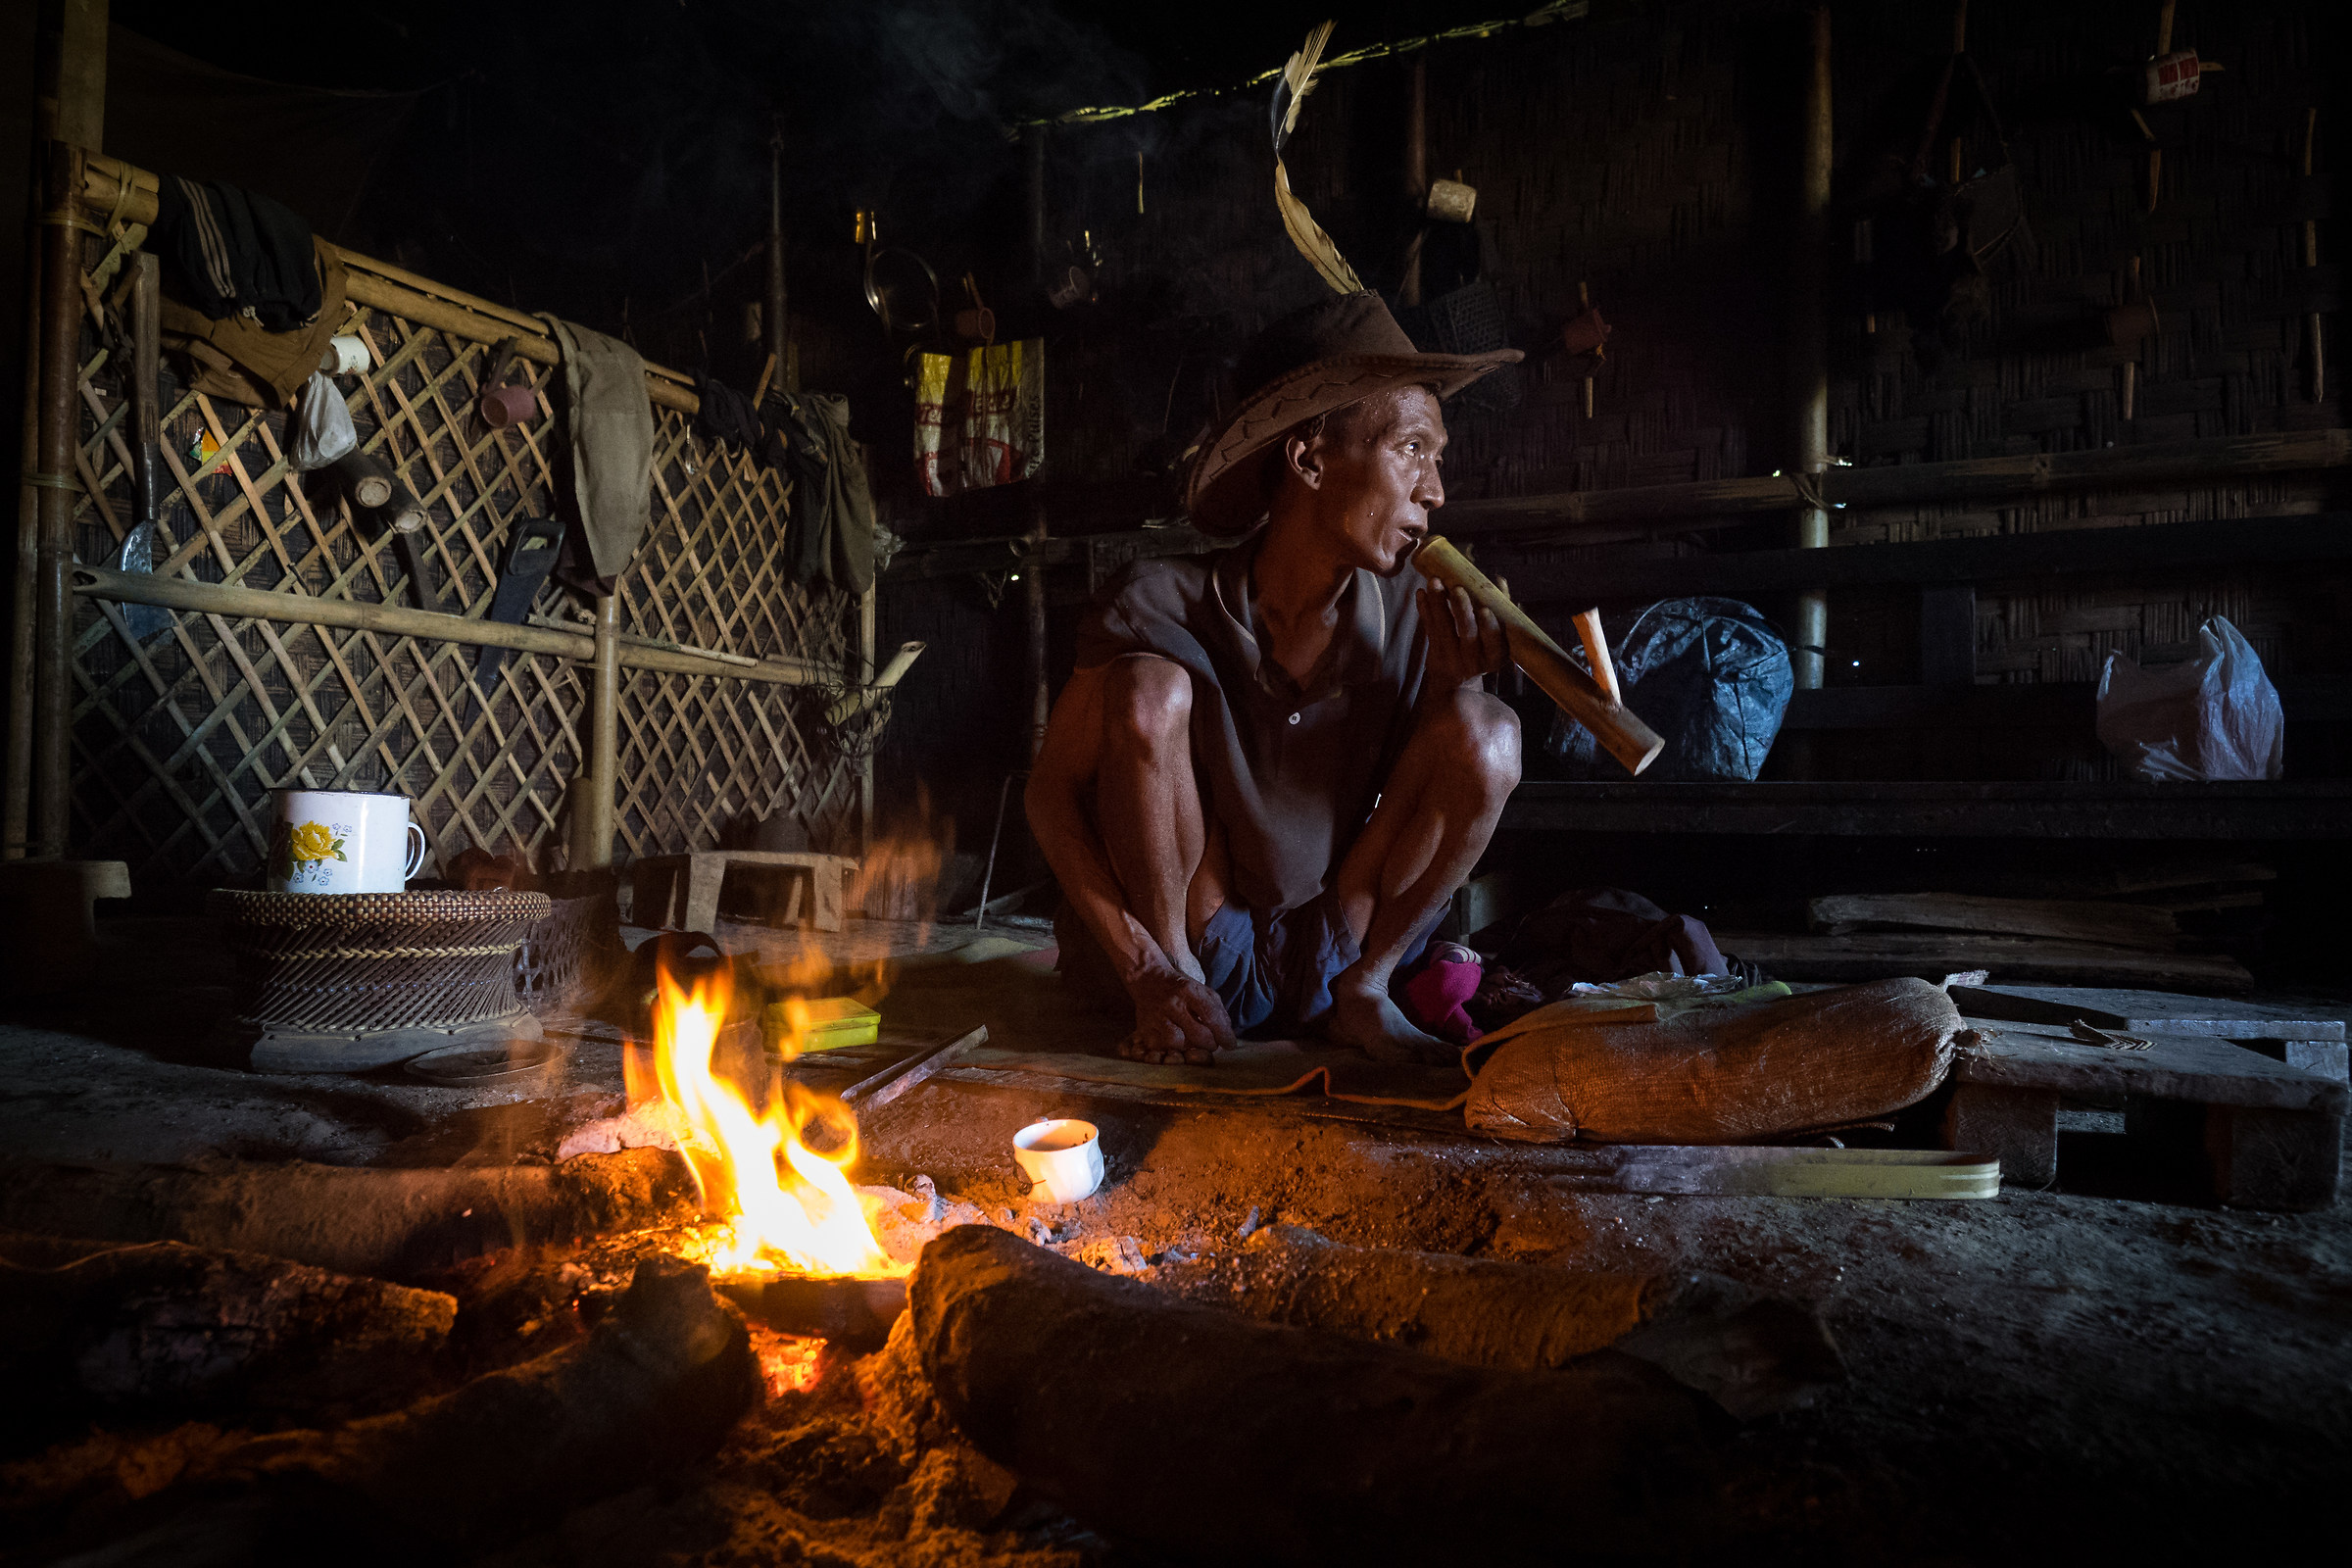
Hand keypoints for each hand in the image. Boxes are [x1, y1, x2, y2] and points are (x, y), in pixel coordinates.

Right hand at [1120, 965, 1236, 1064]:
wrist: (1148, 979)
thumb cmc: (1180, 988)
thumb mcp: (1202, 991)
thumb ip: (1217, 1011)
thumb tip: (1227, 1036)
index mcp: (1188, 990)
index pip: (1211, 1015)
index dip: (1223, 1034)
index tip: (1230, 1044)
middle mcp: (1172, 1004)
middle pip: (1197, 1034)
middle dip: (1209, 1044)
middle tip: (1211, 1043)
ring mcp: (1156, 1017)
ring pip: (1177, 1043)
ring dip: (1190, 1048)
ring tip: (1192, 1043)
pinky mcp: (1144, 1028)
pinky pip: (1161, 1047)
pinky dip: (1171, 1049)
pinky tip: (1175, 1042)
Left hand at [1418, 582, 1506, 689]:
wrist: (1455, 682)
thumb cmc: (1482, 653)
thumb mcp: (1495, 642)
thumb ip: (1500, 614)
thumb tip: (1499, 581)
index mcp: (1494, 656)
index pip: (1493, 641)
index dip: (1489, 626)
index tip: (1484, 609)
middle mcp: (1473, 660)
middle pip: (1467, 633)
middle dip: (1462, 609)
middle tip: (1457, 589)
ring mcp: (1451, 658)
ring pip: (1444, 628)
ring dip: (1438, 602)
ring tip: (1435, 581)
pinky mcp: (1434, 653)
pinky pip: (1429, 629)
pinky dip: (1425, 609)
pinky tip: (1421, 593)